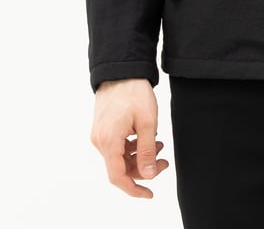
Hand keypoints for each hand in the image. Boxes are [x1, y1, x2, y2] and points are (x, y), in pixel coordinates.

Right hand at [90, 78, 169, 198]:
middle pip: (120, 168)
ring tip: (159, 145)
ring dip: (139, 156)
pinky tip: (147, 138)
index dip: (133, 189)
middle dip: (143, 168)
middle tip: (163, 161)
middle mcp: (99, 141)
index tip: (149, 193)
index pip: (117, 177)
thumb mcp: (148, 122)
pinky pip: (116, 147)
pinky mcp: (103, 128)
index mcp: (108, 141)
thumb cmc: (134, 92)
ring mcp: (99, 135)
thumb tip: (149, 175)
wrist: (122, 70)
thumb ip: (147, 151)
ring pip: (119, 157)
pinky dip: (132, 147)